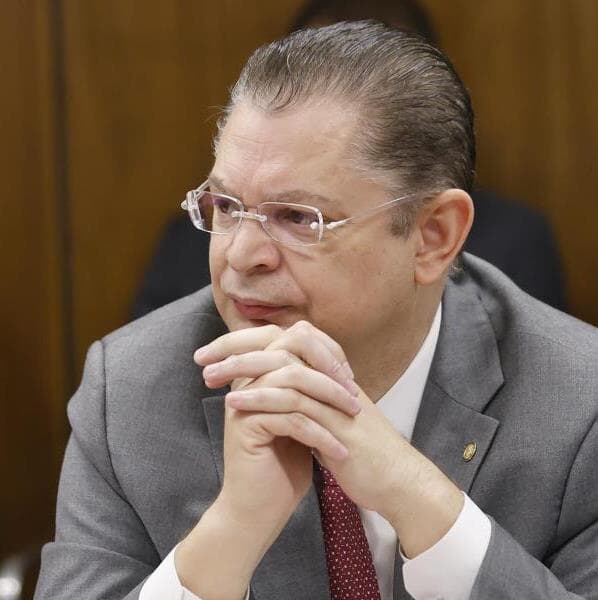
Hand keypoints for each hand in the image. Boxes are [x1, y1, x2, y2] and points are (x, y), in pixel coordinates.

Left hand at [197, 320, 463, 556]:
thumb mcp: (327, 415)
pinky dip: (260, 398)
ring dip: (242, 369)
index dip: (247, 340)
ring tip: (209, 378)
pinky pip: (292, 401)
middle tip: (202, 358)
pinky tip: (233, 403)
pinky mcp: (334, 420)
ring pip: (284, 366)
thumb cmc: (358, 449)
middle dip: (237, 345)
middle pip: (281, 340)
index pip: (284, 338)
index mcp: (328, 371)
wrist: (395, 479)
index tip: (214, 352)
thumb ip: (304, 396)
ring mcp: (334, 396)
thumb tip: (271, 385)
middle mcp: (332, 376)